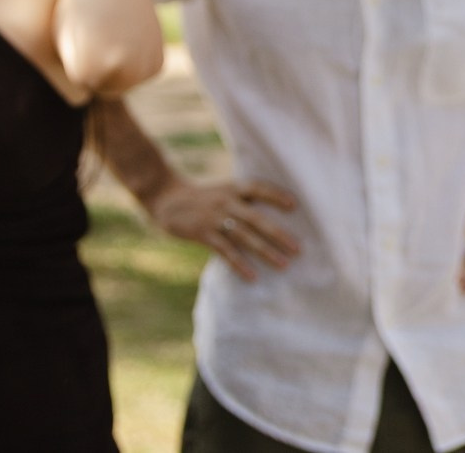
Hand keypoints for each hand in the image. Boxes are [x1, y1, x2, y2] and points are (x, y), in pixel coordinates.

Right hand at [148, 177, 300, 282]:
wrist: (166, 197)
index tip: (294, 206)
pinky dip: (238, 263)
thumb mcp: (222, 192)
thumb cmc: (203, 198)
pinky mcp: (201, 233)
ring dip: (264, 251)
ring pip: (242, 236)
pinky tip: (252, 276)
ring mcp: (213, 217)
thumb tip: (276, 222)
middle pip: (255, 217)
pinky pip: (223, 250)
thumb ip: (244, 202)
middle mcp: (225, 201)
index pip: (257, 188)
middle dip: (277, 233)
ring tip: (283, 265)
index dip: (275, 195)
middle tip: (298, 249)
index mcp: (232, 189)